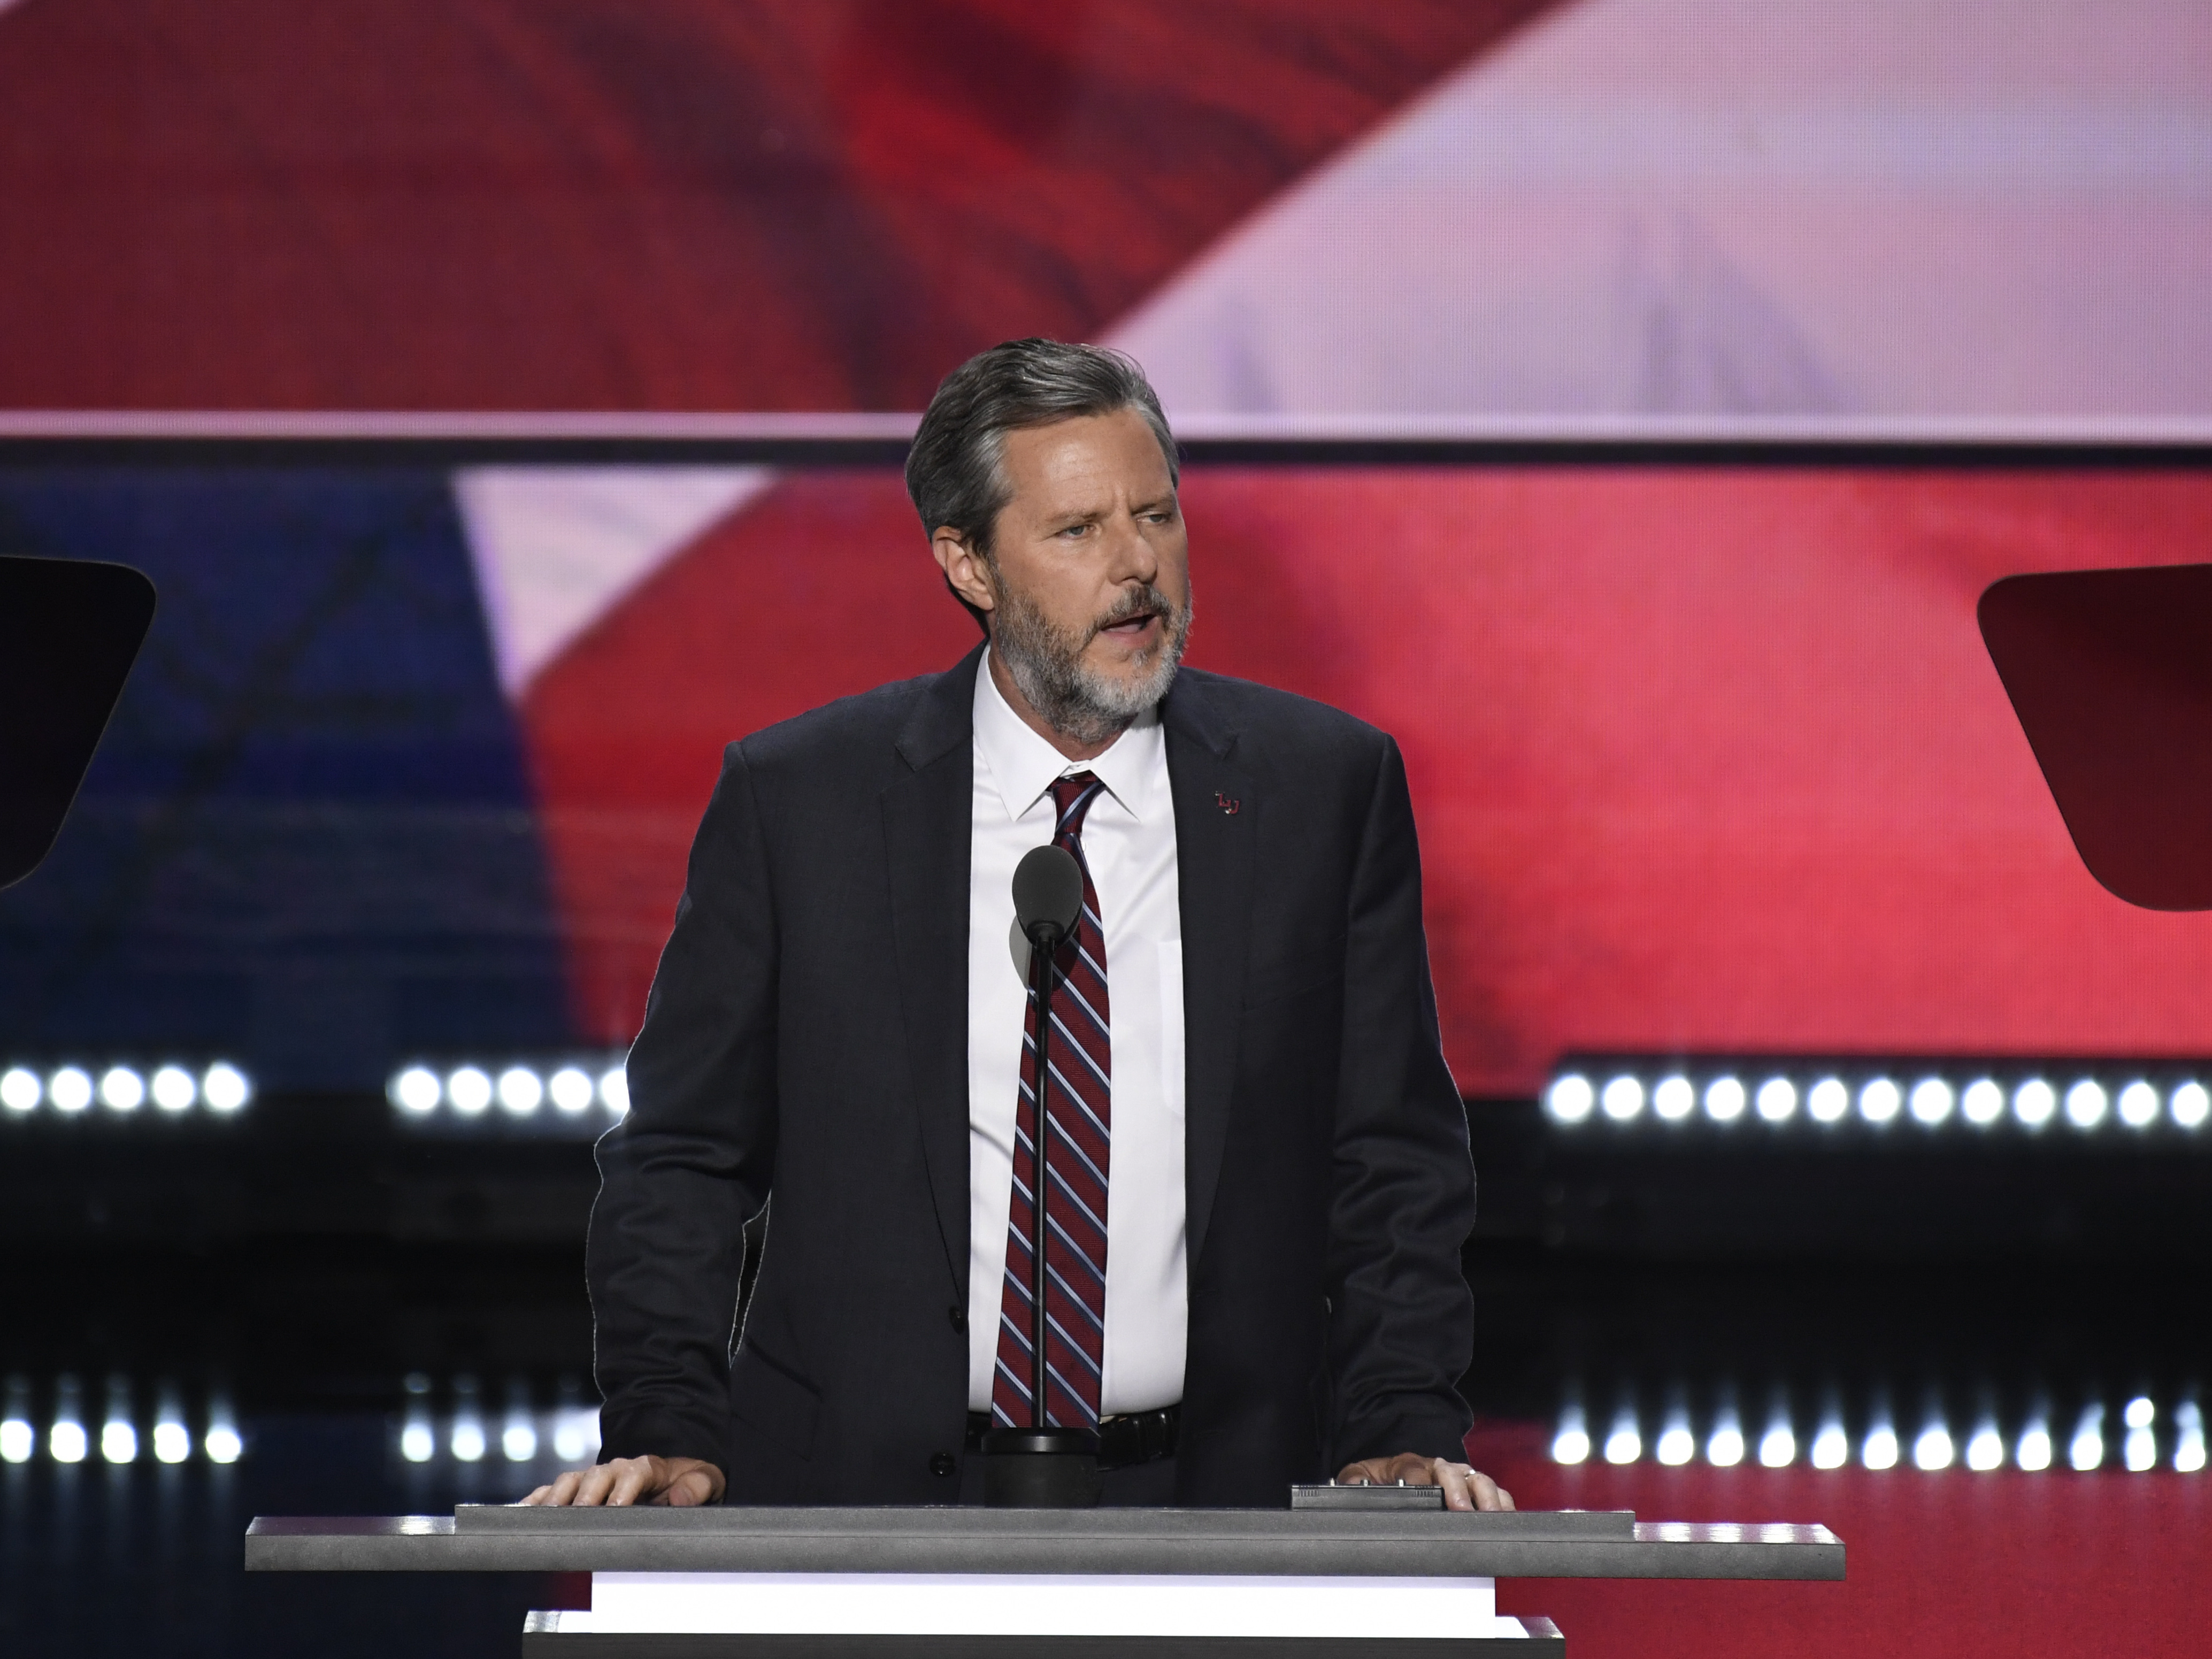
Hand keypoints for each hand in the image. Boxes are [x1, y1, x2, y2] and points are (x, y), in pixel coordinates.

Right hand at [521, 1455, 725, 1506]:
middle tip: (576, 1517)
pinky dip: (534, 1501)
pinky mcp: (574, 1490)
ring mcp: (591, 1478)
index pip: (635, 1473)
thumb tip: (680, 1496)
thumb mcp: (706, 1481)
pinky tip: (519, 1514)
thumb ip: (698, 1486)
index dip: (624, 1489)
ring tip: (543, 1518)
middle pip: (596, 1477)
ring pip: (569, 1482)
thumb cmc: (687, 1482)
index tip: (616, 1507)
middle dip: (586, 1496)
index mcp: (646, 1467)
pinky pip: (550, 1492)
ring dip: (556, 1498)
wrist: (669, 1477)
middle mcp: (615, 1469)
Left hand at [1335, 1452, 1512, 1511]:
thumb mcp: (1361, 1473)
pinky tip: (1507, 1518)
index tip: (1425, 1494)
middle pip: (1452, 1472)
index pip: (1415, 1469)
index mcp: (1409, 1463)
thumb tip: (1351, 1486)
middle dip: (1458, 1490)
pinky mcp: (1475, 1489)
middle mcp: (1438, 1467)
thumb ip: (1353, 1478)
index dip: (1420, 1481)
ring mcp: (1459, 1477)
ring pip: (1478, 1479)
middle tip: (1461, 1509)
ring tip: (1491, 1516)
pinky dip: (1503, 1503)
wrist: (1399, 1470)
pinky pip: (1496, 1491)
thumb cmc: (1384, 1476)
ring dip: (1486, 1497)